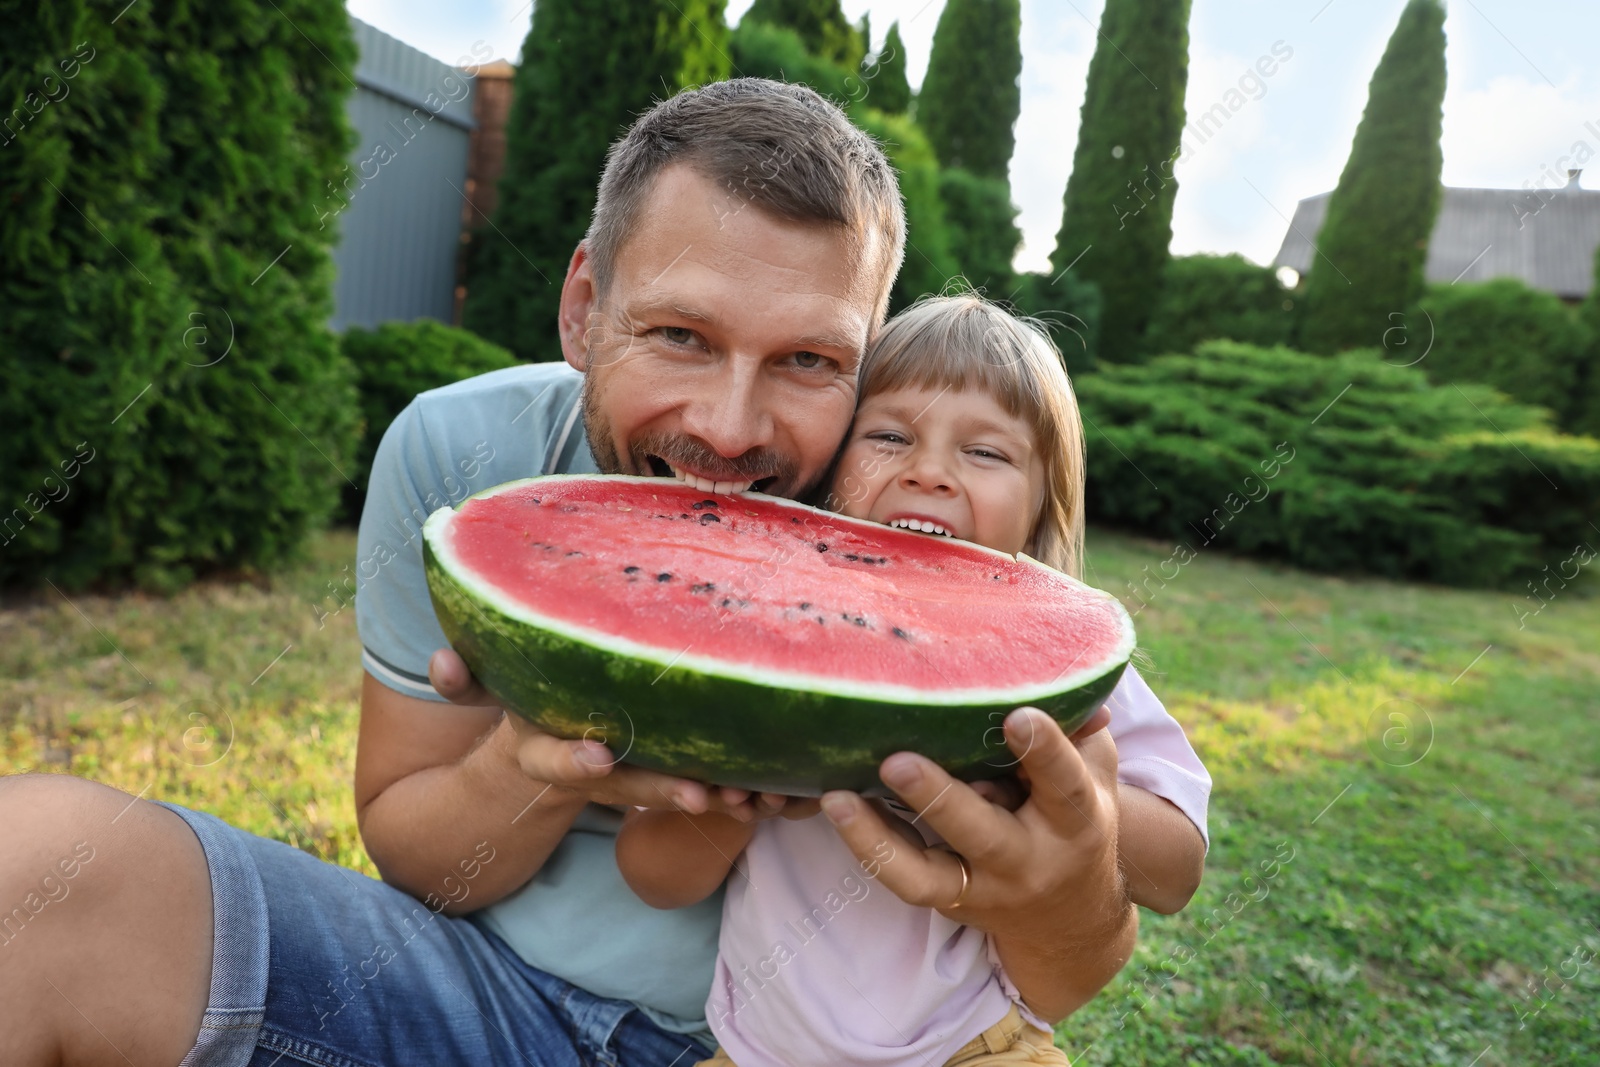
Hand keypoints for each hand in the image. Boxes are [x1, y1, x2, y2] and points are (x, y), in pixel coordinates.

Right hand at [428, 648, 767, 817]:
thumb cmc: (519, 705)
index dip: (573, 761)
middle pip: (626, 786)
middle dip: (661, 790)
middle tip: (700, 795)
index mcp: (542, 750)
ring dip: (704, 793)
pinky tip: (764, 788)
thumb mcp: (485, 694)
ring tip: (743, 796)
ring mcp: (621, 778)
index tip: (597, 757)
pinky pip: (691, 782)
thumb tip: (438, 665)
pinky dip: (724, 788)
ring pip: (666, 790)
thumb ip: (464, 681)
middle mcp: (587, 770)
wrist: (529, 760)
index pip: (554, 759)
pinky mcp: (653, 772)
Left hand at [819, 706, 1123, 943]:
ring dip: (877, 838)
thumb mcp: (1096, 774)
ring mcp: (984, 887)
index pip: (1063, 786)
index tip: (1017, 716)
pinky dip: (869, 845)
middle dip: (940, 800)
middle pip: (985, 836)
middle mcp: (1029, 861)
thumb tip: (1069, 679)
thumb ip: (1082, 730)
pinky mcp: (948, 900)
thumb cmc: (1078, 818)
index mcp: (1076, 821)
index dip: (1044, 752)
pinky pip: (903, 880)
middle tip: (897, 761)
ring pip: (927, 876)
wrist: (1072, 919)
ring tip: (836, 798)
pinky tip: (837, 807)